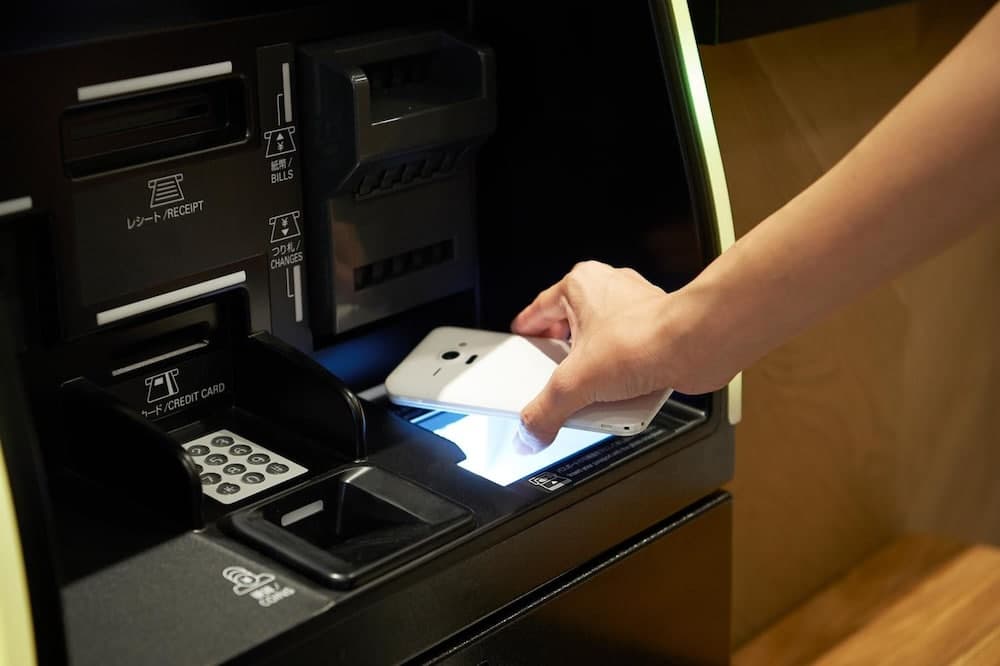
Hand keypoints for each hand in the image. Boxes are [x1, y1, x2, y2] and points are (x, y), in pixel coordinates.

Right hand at [511, 261, 699, 448]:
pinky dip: (622, 381)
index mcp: (580, 285)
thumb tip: (530, 432)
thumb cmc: (645, 337)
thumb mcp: (575, 383)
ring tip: (592, 395)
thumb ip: (545, 411)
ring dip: (596, 373)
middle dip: (564, 361)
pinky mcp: (656, 333)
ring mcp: (635, 312)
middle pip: (571, 332)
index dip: (527, 330)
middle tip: (554, 380)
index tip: (520, 342)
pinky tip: (620, 399)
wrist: (697, 346)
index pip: (540, 309)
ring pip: (601, 347)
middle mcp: (608, 292)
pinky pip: (627, 361)